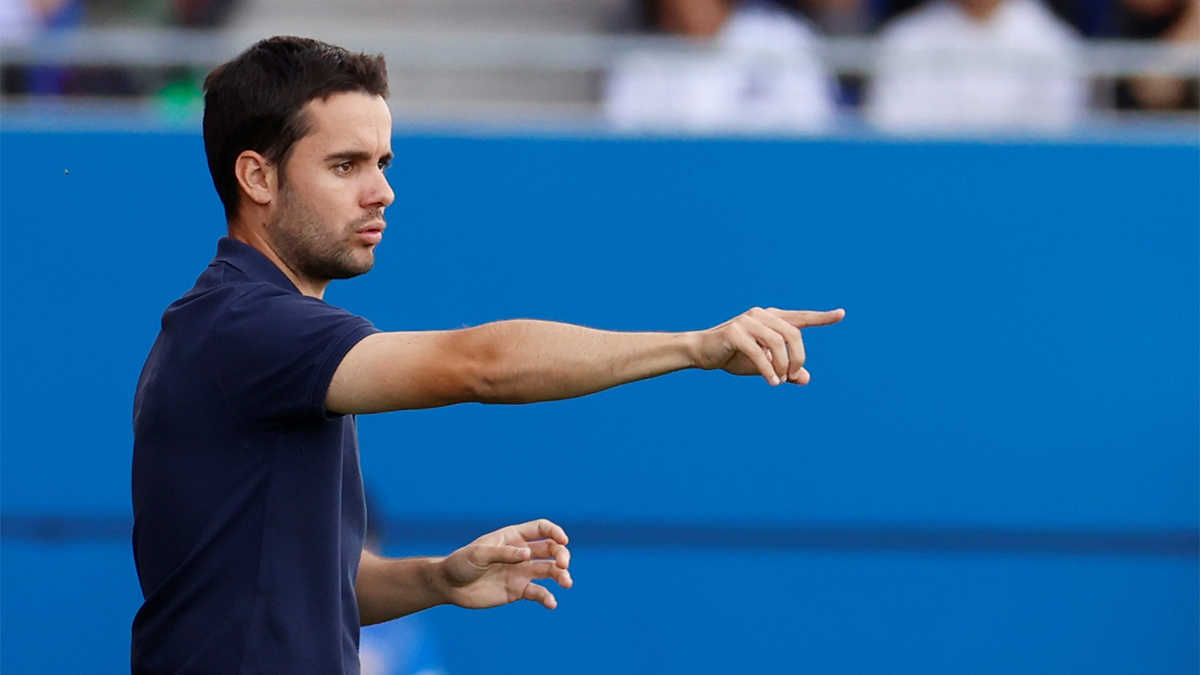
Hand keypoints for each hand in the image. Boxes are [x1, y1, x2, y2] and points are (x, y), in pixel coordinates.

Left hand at [437, 519, 571, 609]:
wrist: (450, 586)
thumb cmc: (461, 563)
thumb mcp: (479, 554)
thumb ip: (503, 553)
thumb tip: (528, 554)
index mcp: (513, 537)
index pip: (542, 529)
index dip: (555, 532)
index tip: (563, 541)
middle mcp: (521, 553)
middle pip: (551, 549)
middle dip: (561, 555)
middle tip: (563, 566)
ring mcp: (521, 572)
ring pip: (549, 570)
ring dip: (561, 575)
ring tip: (567, 583)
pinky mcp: (518, 590)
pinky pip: (538, 592)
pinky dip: (547, 597)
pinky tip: (551, 603)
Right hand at [693, 307, 844, 385]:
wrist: (701, 352)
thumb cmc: (733, 356)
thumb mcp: (763, 365)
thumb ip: (784, 370)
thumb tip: (805, 379)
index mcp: (771, 318)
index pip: (801, 317)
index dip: (822, 317)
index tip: (841, 314)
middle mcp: (761, 315)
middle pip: (793, 334)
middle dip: (798, 358)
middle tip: (793, 375)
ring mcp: (747, 321)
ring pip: (777, 343)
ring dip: (783, 366)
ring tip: (780, 380)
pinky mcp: (735, 333)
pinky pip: (759, 353)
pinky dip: (768, 370)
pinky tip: (772, 382)